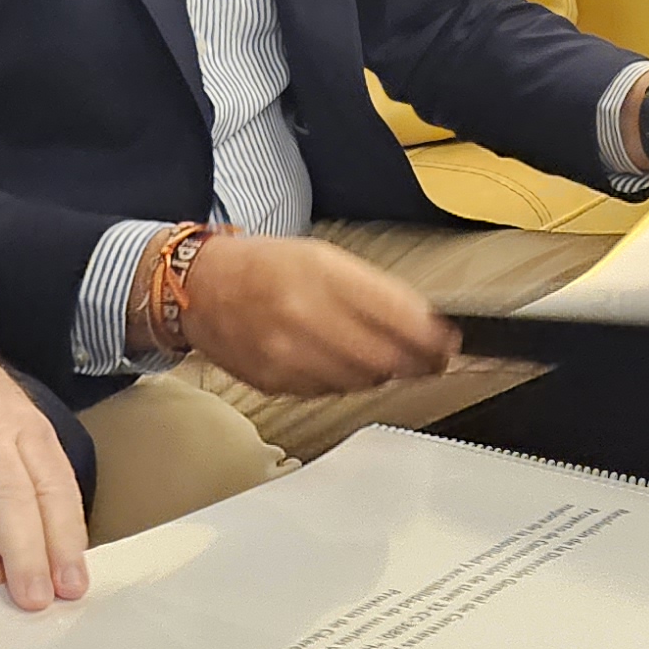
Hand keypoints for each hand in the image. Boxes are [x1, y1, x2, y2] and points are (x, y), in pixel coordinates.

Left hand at [0, 313, 90, 611]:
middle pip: (11, 496)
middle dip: (29, 552)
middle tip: (41, 600)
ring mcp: (12, 419)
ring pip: (48, 482)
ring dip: (63, 536)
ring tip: (72, 583)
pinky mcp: (36, 418)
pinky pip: (62, 468)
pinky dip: (73, 511)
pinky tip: (76, 548)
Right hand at [166, 230, 459, 394]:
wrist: (198, 289)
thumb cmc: (264, 267)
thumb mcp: (323, 258)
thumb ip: (375, 291)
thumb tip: (427, 326)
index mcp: (321, 273)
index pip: (398, 315)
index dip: (433, 337)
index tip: (450, 342)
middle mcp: (303, 314)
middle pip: (386, 357)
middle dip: (418, 362)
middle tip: (433, 359)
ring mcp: (287, 354)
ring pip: (363, 380)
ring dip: (384, 373)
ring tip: (389, 359)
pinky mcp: (276, 382)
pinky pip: (332, 391)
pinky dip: (348, 381)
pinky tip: (345, 363)